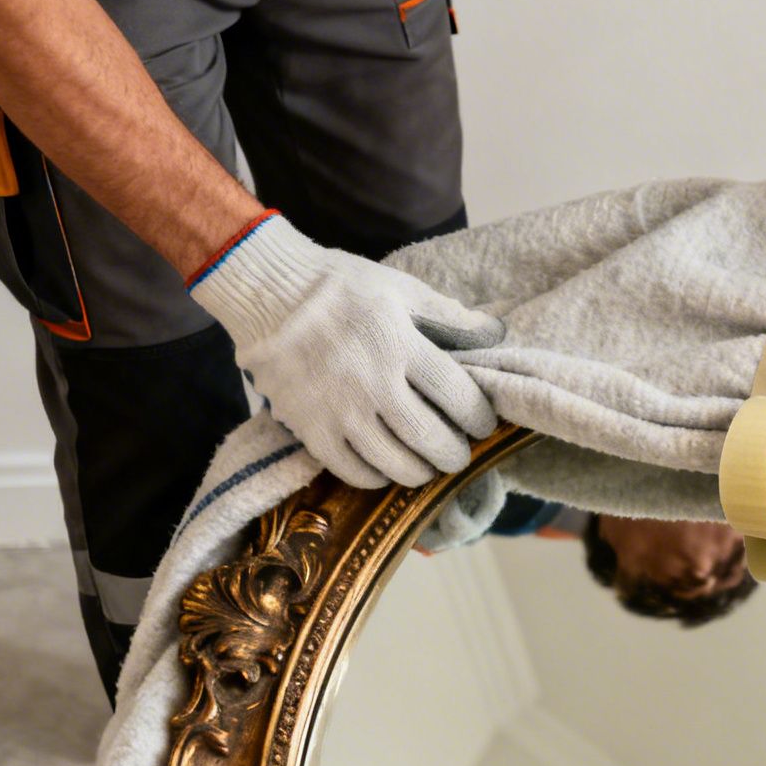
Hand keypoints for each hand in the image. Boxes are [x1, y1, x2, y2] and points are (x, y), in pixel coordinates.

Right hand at [189, 212, 503, 487]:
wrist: (268, 292)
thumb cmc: (341, 287)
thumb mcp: (403, 289)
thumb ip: (451, 315)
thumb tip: (497, 333)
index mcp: (401, 346)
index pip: (458, 396)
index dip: (479, 418)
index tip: (482, 424)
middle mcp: (373, 383)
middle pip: (430, 438)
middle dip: (454, 454)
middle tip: (458, 455)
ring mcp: (339, 410)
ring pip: (394, 463)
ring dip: (419, 472)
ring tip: (426, 466)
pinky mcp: (309, 427)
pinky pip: (350, 470)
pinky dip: (375, 478)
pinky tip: (385, 470)